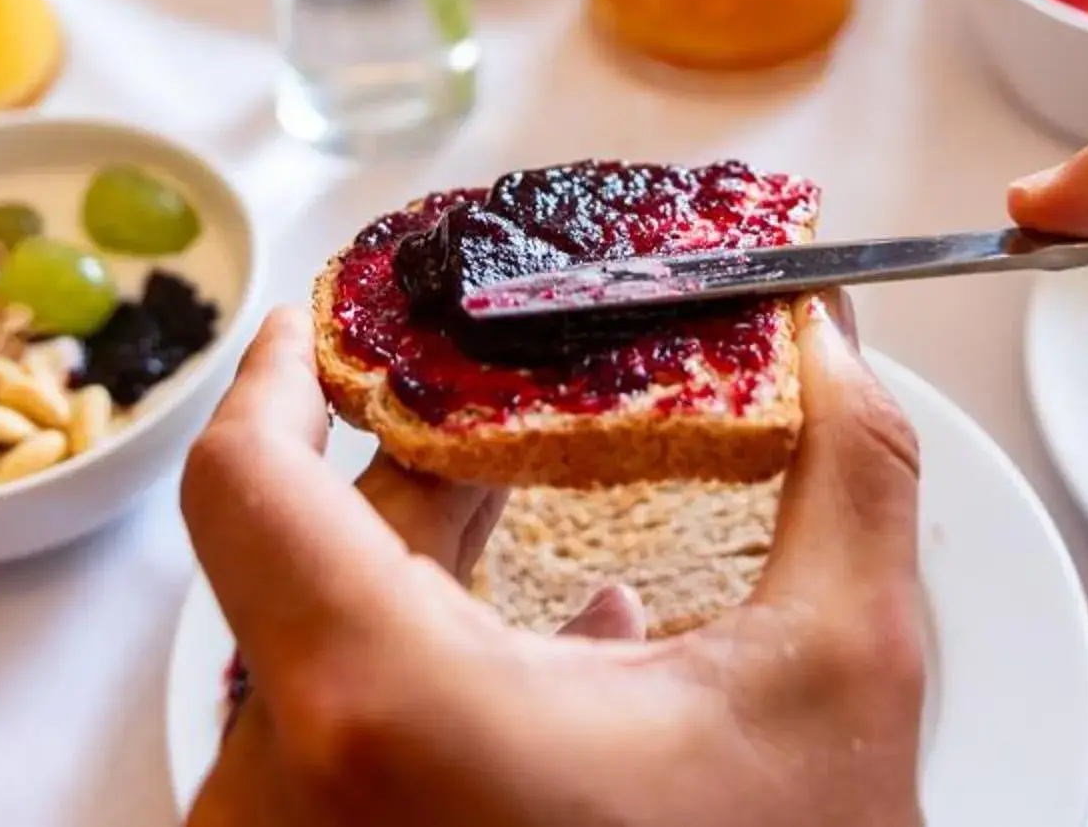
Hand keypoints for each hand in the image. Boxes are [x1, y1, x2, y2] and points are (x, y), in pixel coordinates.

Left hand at [181, 306, 928, 826]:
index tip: (330, 309)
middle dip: (412, 464)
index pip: (241, 479)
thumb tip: (836, 341)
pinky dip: (429, 671)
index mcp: (378, 705)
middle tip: (499, 382)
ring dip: (430, 573)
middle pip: (302, 561)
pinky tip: (571, 641)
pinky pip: (341, 746)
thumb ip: (846, 471)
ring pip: (327, 657)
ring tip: (541, 497)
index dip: (281, 369)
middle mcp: (292, 788)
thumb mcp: (841, 677)